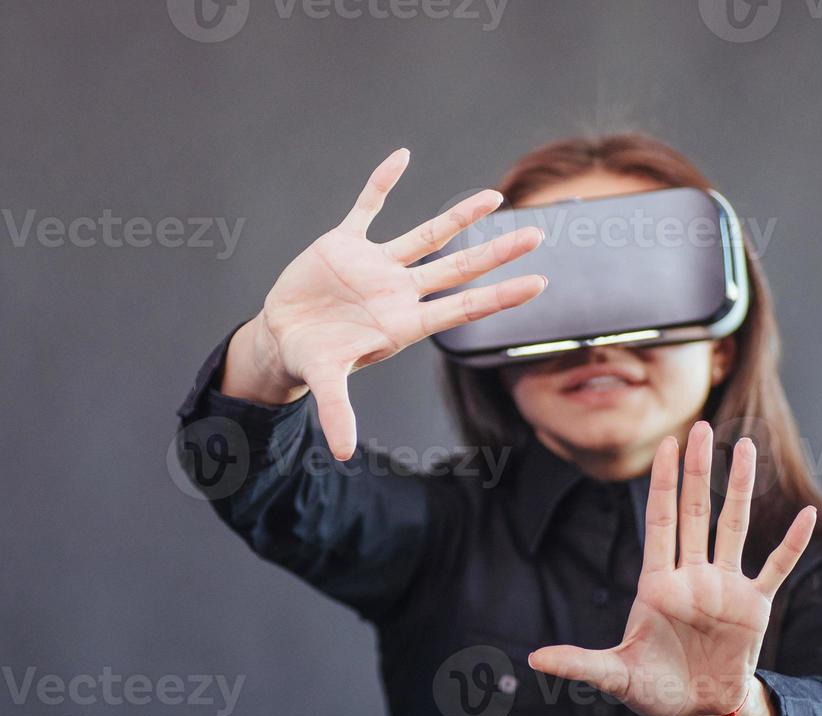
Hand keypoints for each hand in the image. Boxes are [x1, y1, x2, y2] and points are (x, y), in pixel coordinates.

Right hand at [222, 147, 547, 457]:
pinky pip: (367, 206)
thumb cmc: (313, 359)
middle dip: (497, 253)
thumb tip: (344, 453)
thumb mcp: (326, 382)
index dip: (500, 296)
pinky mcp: (345, 244)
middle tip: (538, 235)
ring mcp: (376, 265)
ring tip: (495, 196)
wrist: (282, 337)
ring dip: (459, 215)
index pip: (463, 308)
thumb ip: (338, 412)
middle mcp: (398, 291)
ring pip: (427, 235)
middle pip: (459, 268)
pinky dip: (381, 183)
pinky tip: (401, 158)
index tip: (539, 284)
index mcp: (403, 323)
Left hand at [528, 421, 816, 715]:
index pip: (659, 520)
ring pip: (734, 527)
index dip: (663, 483)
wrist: (698, 710)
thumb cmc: (653, 688)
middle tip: (703, 427)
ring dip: (741, 489)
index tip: (667, 445)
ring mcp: (724, 588)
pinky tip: (804, 515)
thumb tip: (535, 659)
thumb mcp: (615, 676)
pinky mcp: (753, 607)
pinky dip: (790, 543)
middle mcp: (692, 576)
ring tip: (747, 448)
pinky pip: (775, 568)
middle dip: (698, 471)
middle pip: (695, 512)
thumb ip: (580, 664)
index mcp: (657, 584)